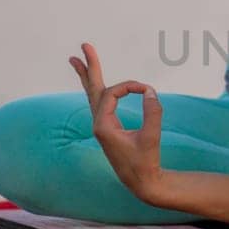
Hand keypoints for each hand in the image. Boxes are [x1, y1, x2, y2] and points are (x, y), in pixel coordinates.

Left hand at [69, 42, 162, 197]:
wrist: (141, 182)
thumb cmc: (146, 161)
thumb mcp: (152, 137)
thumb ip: (153, 113)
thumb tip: (149, 91)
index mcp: (103, 126)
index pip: (112, 94)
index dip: (130, 86)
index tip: (148, 90)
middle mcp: (98, 124)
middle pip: (92, 89)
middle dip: (89, 68)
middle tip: (83, 46)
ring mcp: (101, 126)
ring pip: (92, 95)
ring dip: (87, 77)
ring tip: (76, 60)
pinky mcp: (107, 129)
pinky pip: (99, 103)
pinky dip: (97, 89)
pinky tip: (94, 83)